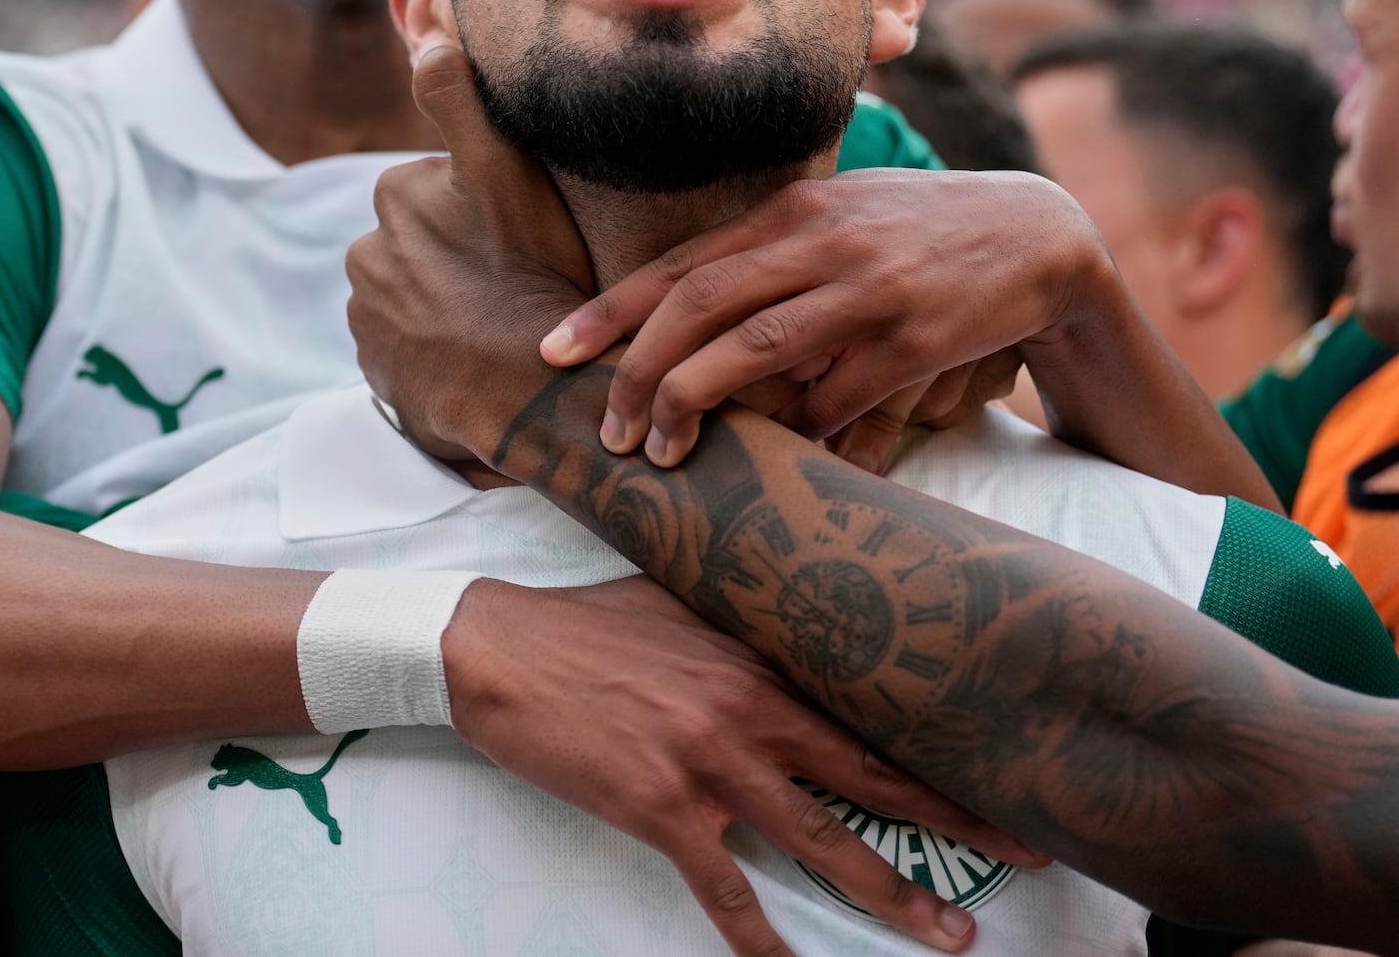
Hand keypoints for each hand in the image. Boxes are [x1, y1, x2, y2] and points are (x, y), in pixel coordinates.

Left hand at [348, 42, 593, 465]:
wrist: (526, 394)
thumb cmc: (528, 275)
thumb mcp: (503, 170)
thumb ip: (457, 99)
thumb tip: (422, 39)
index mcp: (391, 198)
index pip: (444, 188)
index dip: (491, 207)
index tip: (522, 234)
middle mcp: (363, 256)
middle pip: (427, 242)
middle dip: (464, 255)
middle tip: (518, 279)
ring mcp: (368, 321)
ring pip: (419, 295)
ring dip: (451, 304)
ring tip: (503, 322)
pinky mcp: (378, 374)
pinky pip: (411, 350)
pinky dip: (439, 350)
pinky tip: (480, 356)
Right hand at [446, 577, 1047, 955]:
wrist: (494, 651)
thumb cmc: (581, 625)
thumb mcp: (673, 600)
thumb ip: (738, 621)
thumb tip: (788, 620)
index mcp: (756, 660)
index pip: (866, 709)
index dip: (936, 743)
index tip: (1002, 768)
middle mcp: (748, 711)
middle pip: (872, 777)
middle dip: (955, 821)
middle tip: (1028, 857)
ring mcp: (708, 764)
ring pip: (822, 841)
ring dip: (893, 892)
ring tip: (952, 933)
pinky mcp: (662, 809)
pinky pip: (725, 891)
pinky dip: (760, 940)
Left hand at [546, 168, 1097, 468]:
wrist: (1041, 235)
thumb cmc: (915, 233)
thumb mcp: (837, 214)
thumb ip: (765, 249)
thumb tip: (677, 306)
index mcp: (791, 210)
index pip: (680, 264)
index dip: (609, 312)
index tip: (554, 353)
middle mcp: (821, 241)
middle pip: (700, 306)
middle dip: (639, 372)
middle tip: (609, 431)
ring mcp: (869, 289)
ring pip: (754, 350)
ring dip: (695, 405)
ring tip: (662, 453)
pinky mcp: (917, 338)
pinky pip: (835, 397)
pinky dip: (795, 432)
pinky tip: (773, 458)